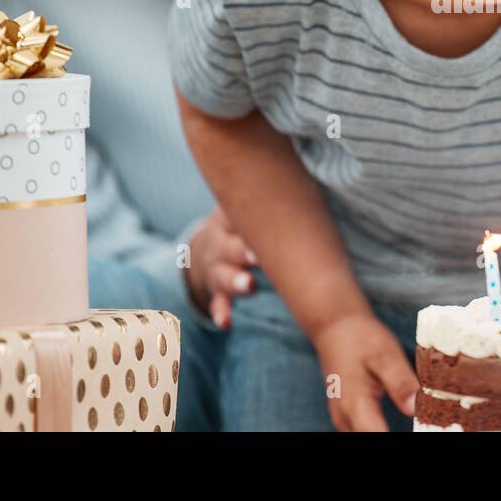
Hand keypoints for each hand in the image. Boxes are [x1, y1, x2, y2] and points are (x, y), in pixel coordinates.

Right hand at [184, 207, 256, 328]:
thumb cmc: (236, 227)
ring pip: (224, 275)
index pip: (234, 215)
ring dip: (235, 281)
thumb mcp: (237, 211)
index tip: (261, 223)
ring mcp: (216, 269)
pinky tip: (226, 323)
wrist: (203, 251)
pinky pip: (217, 303)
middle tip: (256, 255)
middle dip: (243, 251)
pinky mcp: (216, 291)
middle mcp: (220, 245)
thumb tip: (298, 176)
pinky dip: (221, 313)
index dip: (245, 219)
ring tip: (249, 286)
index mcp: (227, 221)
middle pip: (230, 247)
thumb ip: (259, 205)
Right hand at [313, 312, 417, 431]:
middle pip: (370, 439)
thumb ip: (399, 382)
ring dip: (384, 432)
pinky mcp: (345, 415)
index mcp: (355, 404)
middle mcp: (344, 417)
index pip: (378, 436)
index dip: (398, 439)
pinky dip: (377, 430)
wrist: (335, 326)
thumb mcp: (386, 353)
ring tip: (415, 424)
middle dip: (392, 435)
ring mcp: (342, 418)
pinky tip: (391, 424)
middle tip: (422, 423)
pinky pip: (362, 431)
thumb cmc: (361, 338)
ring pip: (365, 436)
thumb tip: (415, 409)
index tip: (421, 428)